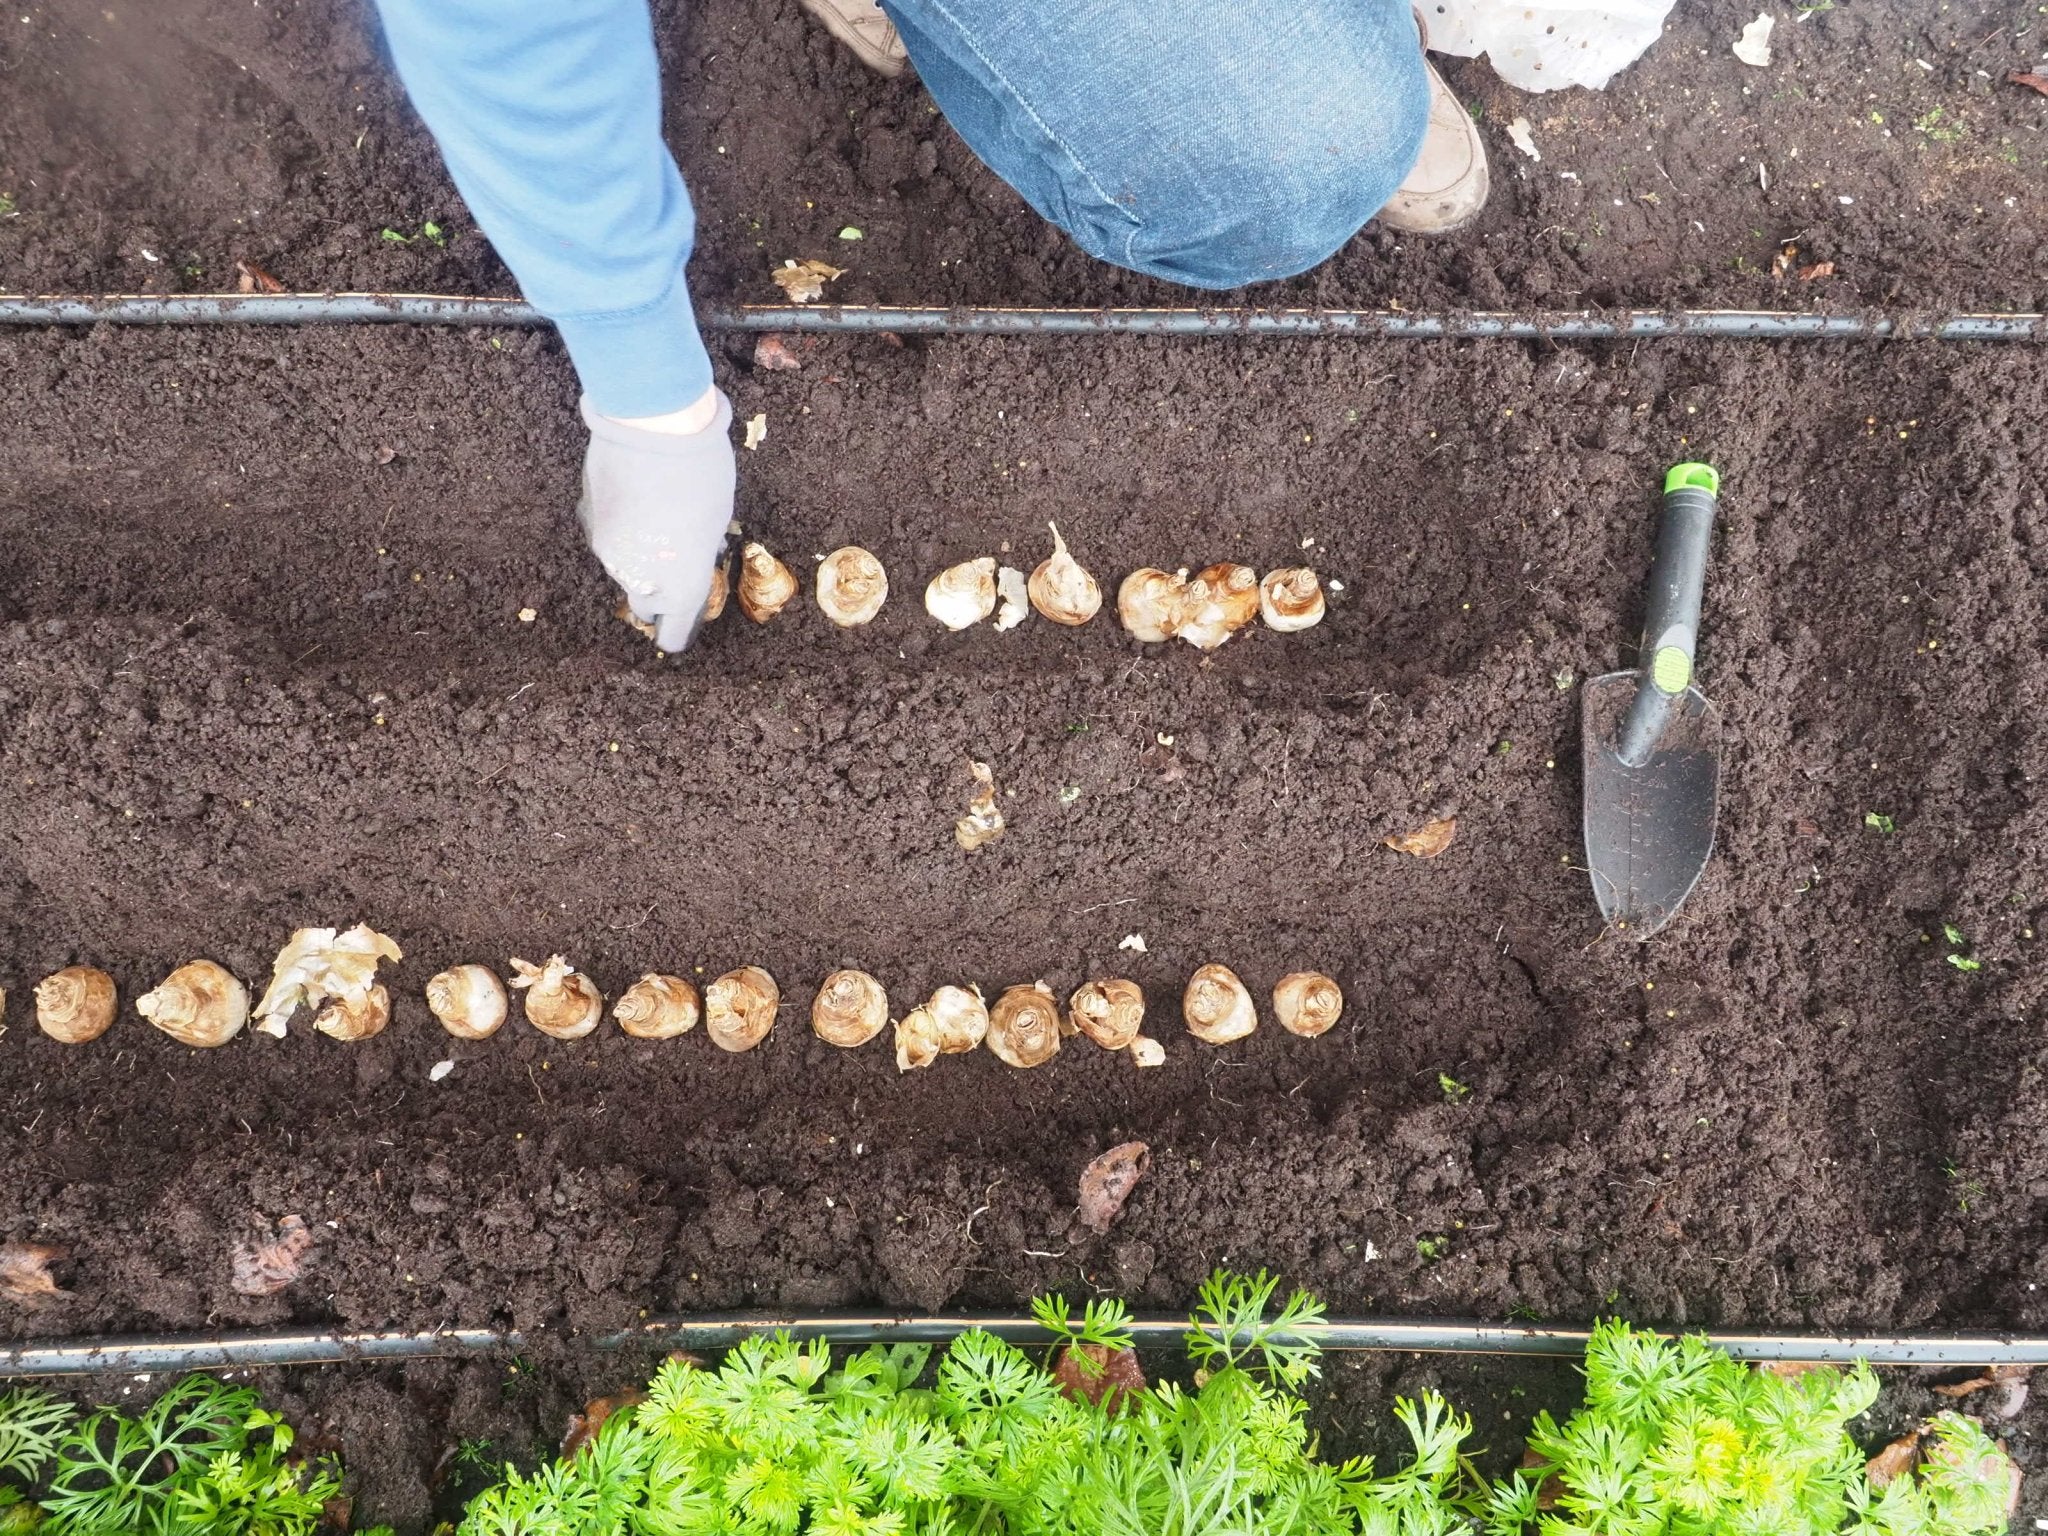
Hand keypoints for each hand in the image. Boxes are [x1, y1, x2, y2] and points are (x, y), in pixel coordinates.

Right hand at [577, 389, 735, 652]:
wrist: (652, 425)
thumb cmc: (701, 471)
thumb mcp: (717, 519)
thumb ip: (700, 550)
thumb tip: (689, 555)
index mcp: (681, 585)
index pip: (674, 634)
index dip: (679, 632)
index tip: (681, 627)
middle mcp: (640, 577)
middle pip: (645, 604)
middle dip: (658, 593)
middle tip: (673, 563)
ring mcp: (609, 551)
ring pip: (624, 568)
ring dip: (639, 554)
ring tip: (657, 515)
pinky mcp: (588, 520)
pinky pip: (608, 536)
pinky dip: (620, 527)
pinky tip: (634, 497)